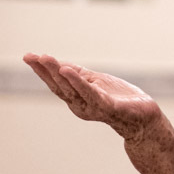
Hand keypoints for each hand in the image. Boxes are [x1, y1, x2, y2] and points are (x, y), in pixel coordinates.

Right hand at [23, 52, 160, 139]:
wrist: (144, 117)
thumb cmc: (120, 99)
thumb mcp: (97, 83)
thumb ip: (81, 76)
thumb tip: (60, 64)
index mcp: (77, 98)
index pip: (56, 83)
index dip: (42, 71)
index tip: (28, 56)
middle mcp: (80, 105)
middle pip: (59, 86)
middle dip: (45, 70)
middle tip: (31, 56)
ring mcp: (93, 107)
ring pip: (71, 89)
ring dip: (57, 73)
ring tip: (46, 59)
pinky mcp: (107, 107)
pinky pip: (90, 93)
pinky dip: (78, 82)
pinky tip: (68, 70)